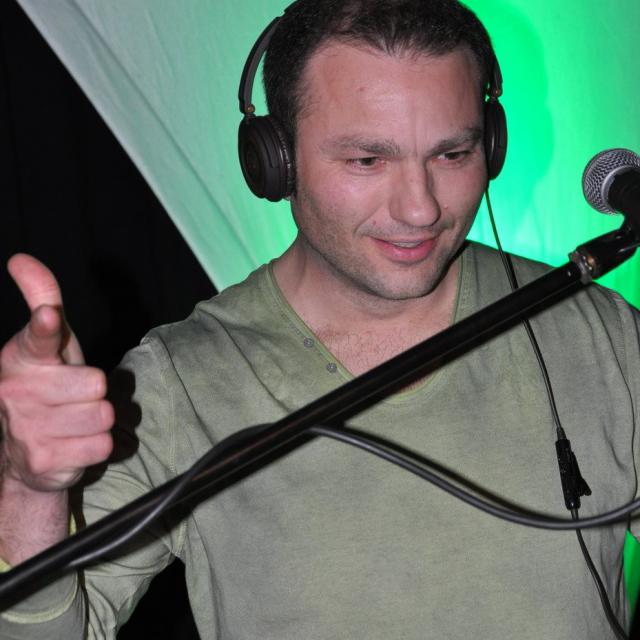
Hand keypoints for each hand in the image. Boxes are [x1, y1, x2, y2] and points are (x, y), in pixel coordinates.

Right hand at [0, 254, 113, 492]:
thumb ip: (41, 299)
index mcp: (21, 358)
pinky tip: (74, 445)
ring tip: (73, 422)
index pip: (37, 338)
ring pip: (103, 416)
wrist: (24, 451)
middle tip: (74, 397)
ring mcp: (27, 430)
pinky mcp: (44, 462)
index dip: (46, 327)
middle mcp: (17, 393)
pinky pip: (102, 445)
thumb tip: (21, 258)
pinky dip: (96, 446)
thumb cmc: (47, 384)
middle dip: (94, 392)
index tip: (50, 317)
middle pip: (97, 383)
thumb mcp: (48, 343)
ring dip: (96, 420)